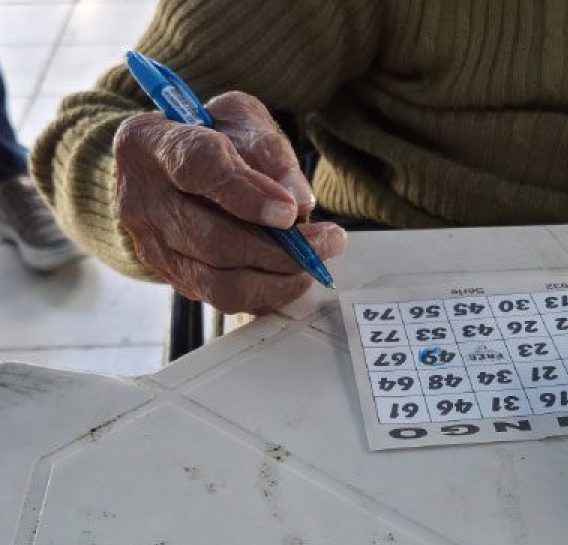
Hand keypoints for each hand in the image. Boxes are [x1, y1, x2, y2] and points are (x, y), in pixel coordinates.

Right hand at [113, 91, 345, 313]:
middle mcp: (139, 197)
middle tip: (326, 242)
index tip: (290, 211)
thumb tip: (298, 203)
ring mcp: (150, 244)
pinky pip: (222, 298)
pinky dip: (265, 292)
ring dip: (277, 276)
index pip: (196, 167)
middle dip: (279, 249)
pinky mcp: (170, 275)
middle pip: (212, 238)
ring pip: (218, 279)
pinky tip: (292, 276)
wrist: (178, 161)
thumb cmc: (213, 133)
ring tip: (314, 261)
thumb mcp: (243, 120)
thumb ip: (270, 152)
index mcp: (148, 141)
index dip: (246, 193)